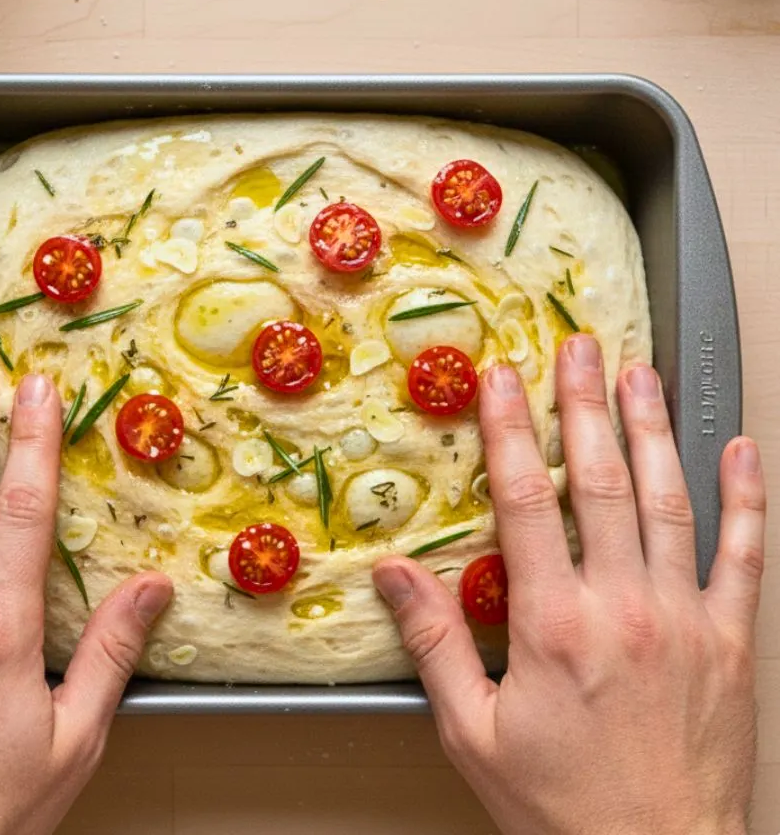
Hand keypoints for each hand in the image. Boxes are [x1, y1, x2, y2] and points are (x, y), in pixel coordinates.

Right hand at [374, 334, 764, 834]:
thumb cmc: (562, 806)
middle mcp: (624, 608)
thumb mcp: (473, 732)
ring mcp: (687, 619)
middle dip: (584, 407)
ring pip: (670, 502)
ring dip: (653, 430)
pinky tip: (741, 451)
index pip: (526, 502)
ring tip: (640, 374)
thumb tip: (394, 575)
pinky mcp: (733, 642)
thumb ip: (435, 644)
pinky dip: (746, 500)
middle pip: (600, 483)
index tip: (503, 381)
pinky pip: (747, 556)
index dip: (511, 433)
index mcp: (555, 625)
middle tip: (578, 350)